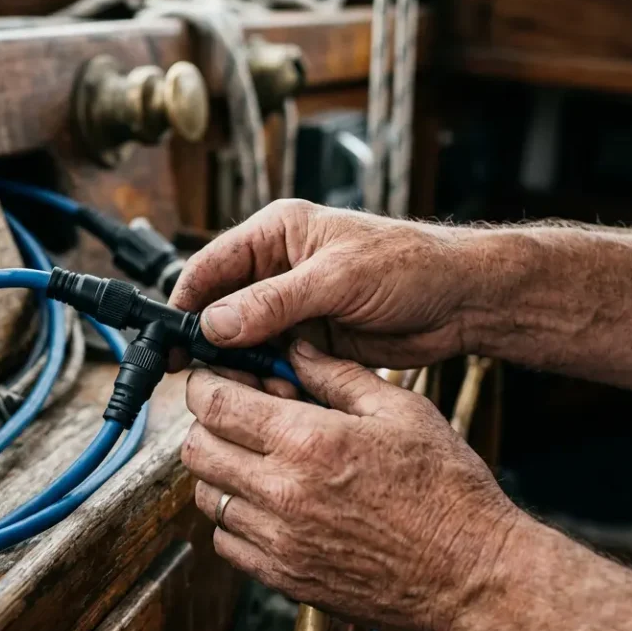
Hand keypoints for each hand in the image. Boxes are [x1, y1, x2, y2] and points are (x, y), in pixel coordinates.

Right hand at [169, 199, 483, 368]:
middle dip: (208, 343)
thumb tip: (215, 324)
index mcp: (276, 234)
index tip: (169, 341)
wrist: (462, 300)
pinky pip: (271, 363)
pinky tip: (267, 396)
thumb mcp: (338, 279)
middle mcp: (276, 269)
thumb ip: (274, 301)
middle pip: (219, 308)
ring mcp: (291, 307)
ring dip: (238, 366)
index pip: (209, 267)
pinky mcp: (308, 340)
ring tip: (237, 391)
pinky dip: (265, 380)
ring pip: (242, 341)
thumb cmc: (409, 266)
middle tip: (197, 378)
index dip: (185, 304)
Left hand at [181, 340, 519, 630]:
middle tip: (239, 417)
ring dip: (222, 472)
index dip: (207, 383)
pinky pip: (226, 543)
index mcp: (309, 442)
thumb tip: (295, 350)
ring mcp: (279, 541)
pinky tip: (271, 504)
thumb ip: (337, 376)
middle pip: (196, 448)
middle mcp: (282, 493)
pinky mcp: (284, 577)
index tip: (218, 379)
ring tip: (260, 460)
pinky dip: (235, 519)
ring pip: (206, 496)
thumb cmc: (448, 492)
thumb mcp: (401, 410)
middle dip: (209, 424)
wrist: (472, 573)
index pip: (214, 403)